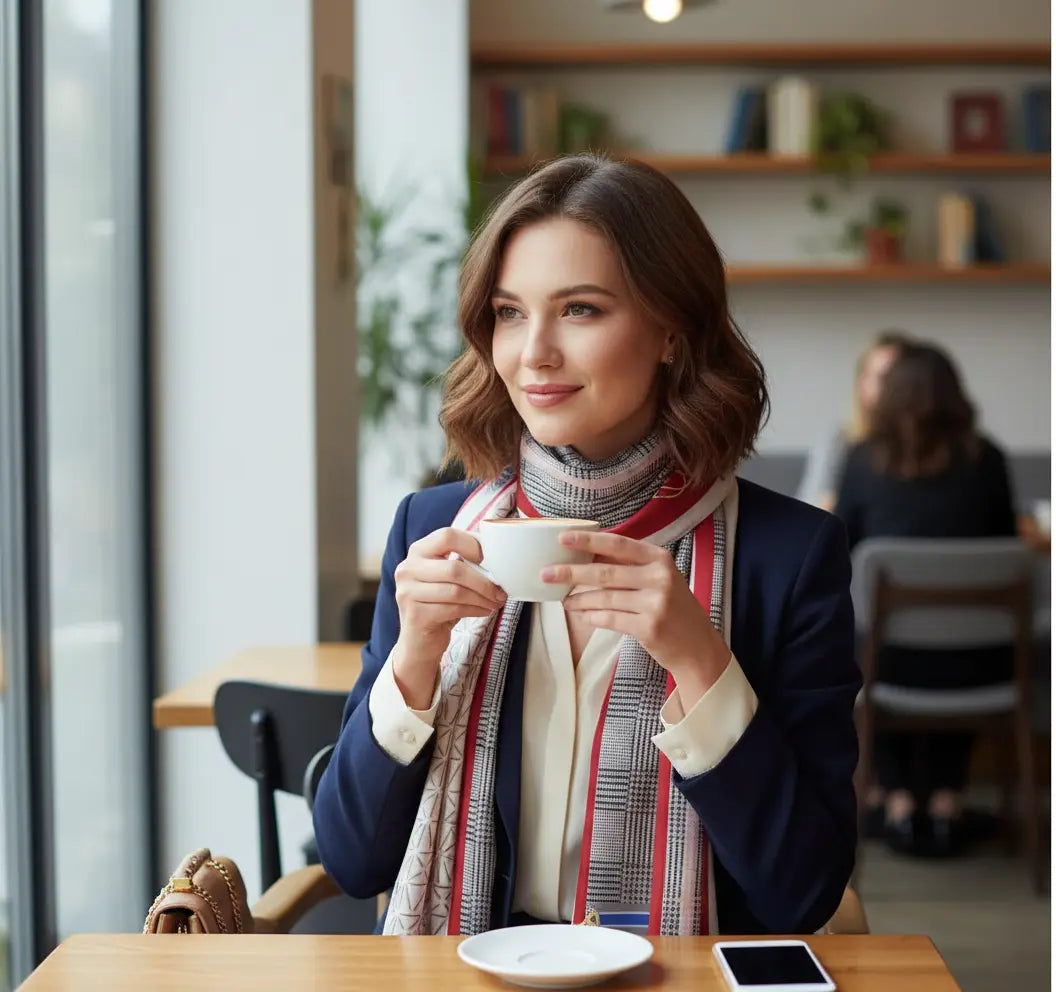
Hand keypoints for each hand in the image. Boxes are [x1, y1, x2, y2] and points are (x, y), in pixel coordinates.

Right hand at [392, 527, 506, 707]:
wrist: (419, 642)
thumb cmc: (439, 604)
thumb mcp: (447, 578)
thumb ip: (463, 561)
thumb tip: (499, 554)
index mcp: (418, 551)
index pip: (447, 535)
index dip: (473, 545)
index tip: (490, 560)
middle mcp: (407, 569)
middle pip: (454, 568)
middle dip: (483, 581)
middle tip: (501, 590)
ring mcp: (407, 592)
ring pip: (456, 591)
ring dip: (482, 597)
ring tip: (495, 602)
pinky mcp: (415, 615)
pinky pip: (453, 609)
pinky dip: (475, 610)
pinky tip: (484, 611)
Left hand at [543, 530, 729, 706]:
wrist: (698, 646)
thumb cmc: (673, 609)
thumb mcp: (660, 579)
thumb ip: (630, 567)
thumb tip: (586, 555)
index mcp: (660, 559)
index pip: (618, 544)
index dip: (588, 540)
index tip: (562, 538)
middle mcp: (660, 577)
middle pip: (605, 571)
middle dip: (571, 572)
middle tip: (547, 573)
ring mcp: (655, 603)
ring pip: (604, 597)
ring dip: (579, 599)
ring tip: (563, 600)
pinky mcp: (649, 627)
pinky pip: (610, 619)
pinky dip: (592, 617)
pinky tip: (582, 615)